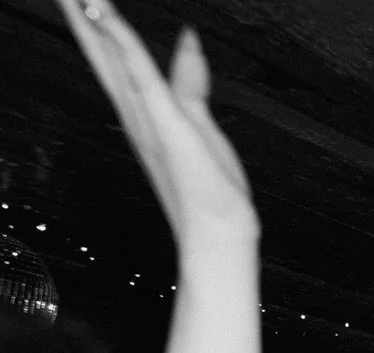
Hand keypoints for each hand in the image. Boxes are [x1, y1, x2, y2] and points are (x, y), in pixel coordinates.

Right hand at [56, 0, 254, 242]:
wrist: (217, 232)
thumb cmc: (210, 188)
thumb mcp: (199, 122)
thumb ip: (189, 79)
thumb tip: (189, 38)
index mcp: (142, 114)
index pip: (112, 60)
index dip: (94, 25)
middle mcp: (135, 114)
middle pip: (100, 54)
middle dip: (78, 17)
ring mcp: (147, 118)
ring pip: (112, 57)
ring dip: (89, 19)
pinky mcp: (166, 121)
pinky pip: (140, 73)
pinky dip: (122, 42)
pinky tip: (105, 13)